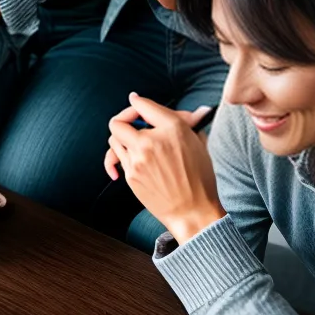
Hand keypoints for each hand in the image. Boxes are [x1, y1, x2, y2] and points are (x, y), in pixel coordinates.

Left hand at [105, 93, 223, 243]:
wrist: (193, 211)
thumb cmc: (200, 177)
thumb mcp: (198, 141)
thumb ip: (188, 121)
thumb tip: (197, 109)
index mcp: (171, 129)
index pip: (142, 104)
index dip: (138, 103)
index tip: (137, 104)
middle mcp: (150, 142)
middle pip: (118, 122)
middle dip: (125, 120)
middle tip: (135, 124)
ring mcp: (137, 160)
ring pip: (114, 140)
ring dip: (122, 137)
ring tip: (135, 141)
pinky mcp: (131, 176)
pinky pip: (116, 159)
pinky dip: (119, 156)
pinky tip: (125, 156)